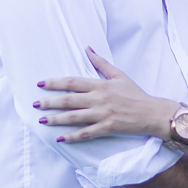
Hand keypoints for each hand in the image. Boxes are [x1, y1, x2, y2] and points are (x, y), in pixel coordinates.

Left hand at [36, 47, 174, 141]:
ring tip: (42, 120)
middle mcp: (100, 99)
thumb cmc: (136, 94)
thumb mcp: (119, 75)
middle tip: (35, 104)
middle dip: (50, 102)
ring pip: (74, 117)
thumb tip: (87, 48)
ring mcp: (103, 114)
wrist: (152, 112)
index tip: (41, 84)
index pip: (73, 82)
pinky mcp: (108, 127)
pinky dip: (73, 136)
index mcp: (101, 85)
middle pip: (69, 100)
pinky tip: (61, 138)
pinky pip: (86, 133)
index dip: (55, 83)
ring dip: (56, 119)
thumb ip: (101, 63)